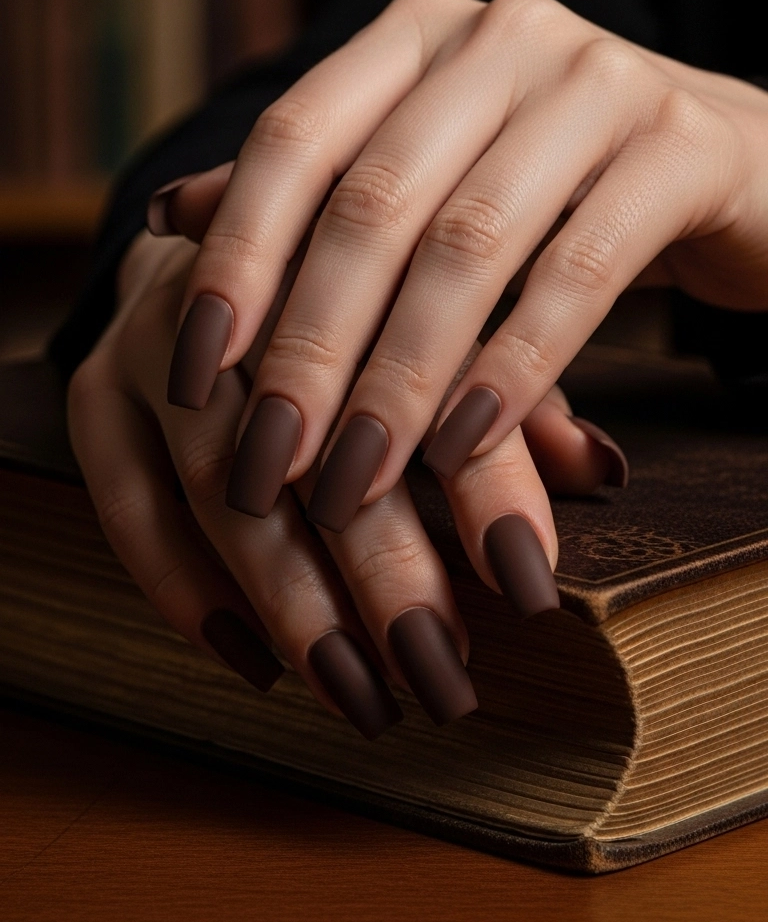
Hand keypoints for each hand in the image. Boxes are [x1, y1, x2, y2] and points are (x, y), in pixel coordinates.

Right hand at [68, 227, 612, 735]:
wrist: (228, 230)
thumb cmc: (371, 288)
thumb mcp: (455, 314)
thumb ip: (514, 388)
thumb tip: (597, 474)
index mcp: (363, 244)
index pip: (428, 368)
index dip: (481, 481)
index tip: (529, 590)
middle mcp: (248, 279)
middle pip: (317, 433)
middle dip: (383, 567)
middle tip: (442, 673)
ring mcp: (161, 332)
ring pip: (215, 478)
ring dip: (288, 597)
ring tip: (359, 691)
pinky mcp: (98, 384)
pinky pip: (124, 497)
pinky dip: (182, 586)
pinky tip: (253, 656)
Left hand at [161, 0, 767, 541]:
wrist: (747, 176)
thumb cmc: (568, 189)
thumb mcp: (438, 180)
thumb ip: (319, 193)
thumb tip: (170, 217)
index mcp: (422, 34)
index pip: (296, 138)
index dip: (235, 259)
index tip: (191, 375)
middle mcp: (501, 35)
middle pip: (373, 199)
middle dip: (309, 346)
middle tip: (265, 466)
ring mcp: (600, 77)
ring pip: (469, 241)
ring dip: (400, 378)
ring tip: (353, 482)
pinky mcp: (684, 145)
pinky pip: (579, 267)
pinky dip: (514, 366)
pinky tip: (467, 444)